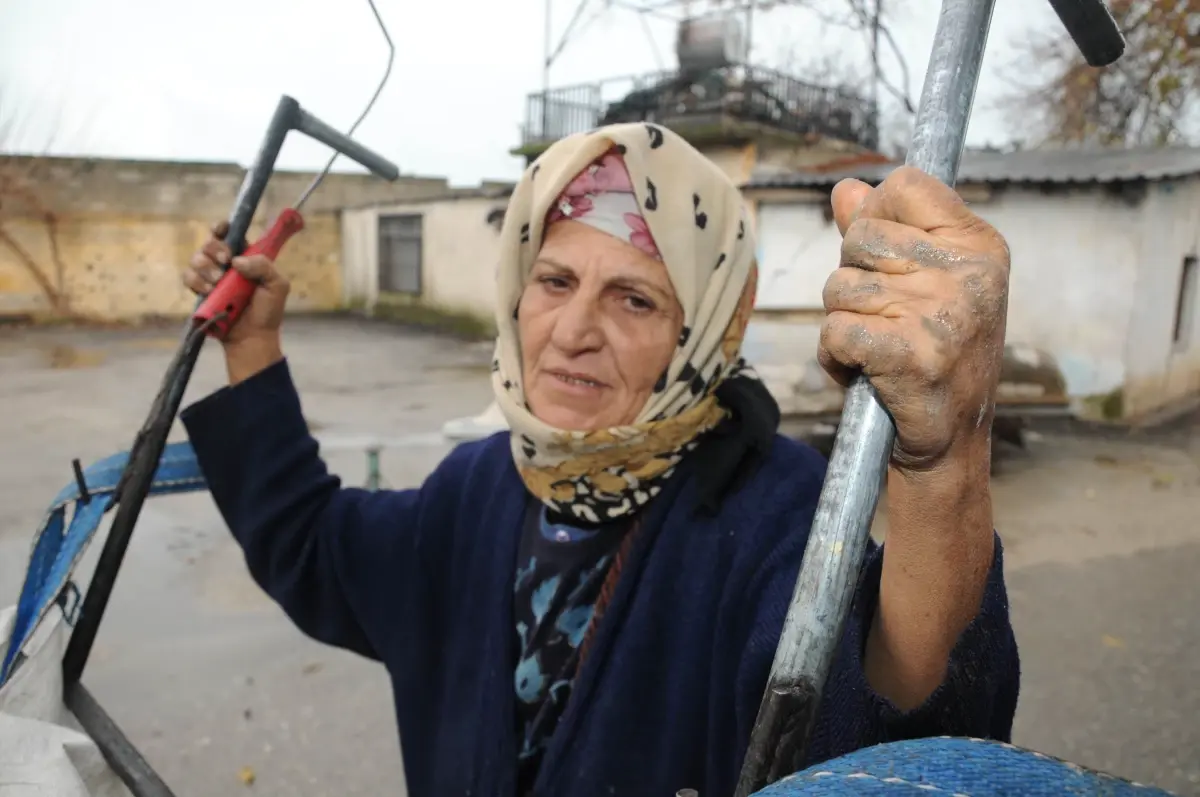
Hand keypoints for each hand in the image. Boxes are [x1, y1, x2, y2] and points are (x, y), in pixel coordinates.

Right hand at [183, 220, 290, 348]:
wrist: (252, 337)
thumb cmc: (267, 311)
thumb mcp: (277, 285)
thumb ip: (264, 266)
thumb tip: (237, 260)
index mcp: (246, 256)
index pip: (230, 232)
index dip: (223, 227)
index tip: (222, 230)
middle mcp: (226, 263)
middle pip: (210, 242)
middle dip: (215, 249)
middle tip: (225, 262)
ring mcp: (211, 276)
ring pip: (196, 258)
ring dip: (206, 267)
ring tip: (219, 282)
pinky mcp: (200, 291)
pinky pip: (188, 277)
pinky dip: (197, 282)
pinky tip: (209, 292)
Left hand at [818, 166, 1009, 472]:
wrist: (950, 442)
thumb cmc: (935, 354)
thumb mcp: (925, 283)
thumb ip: (885, 231)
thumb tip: (846, 190)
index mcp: (978, 246)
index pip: (905, 185)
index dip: (876, 215)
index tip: (884, 255)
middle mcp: (967, 273)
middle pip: (860, 238)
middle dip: (854, 279)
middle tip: (886, 317)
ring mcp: (941, 313)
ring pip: (839, 287)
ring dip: (843, 321)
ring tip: (879, 348)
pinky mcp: (910, 353)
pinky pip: (834, 330)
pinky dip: (835, 355)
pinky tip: (864, 371)